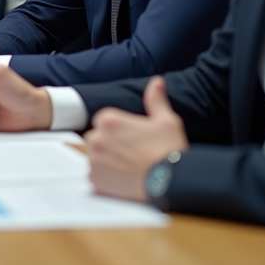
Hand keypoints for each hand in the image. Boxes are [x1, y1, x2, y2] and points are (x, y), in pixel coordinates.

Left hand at [85, 77, 189, 201]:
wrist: (171, 182)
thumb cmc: (169, 151)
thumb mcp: (167, 121)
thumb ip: (156, 100)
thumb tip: (157, 82)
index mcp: (109, 120)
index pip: (104, 122)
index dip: (119, 131)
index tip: (132, 140)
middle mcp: (96, 138)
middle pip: (97, 139)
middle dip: (110, 145)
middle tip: (131, 154)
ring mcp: (94, 160)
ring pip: (95, 157)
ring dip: (106, 161)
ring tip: (129, 167)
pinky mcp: (95, 180)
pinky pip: (95, 176)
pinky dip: (105, 178)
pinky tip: (123, 179)